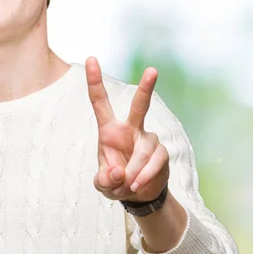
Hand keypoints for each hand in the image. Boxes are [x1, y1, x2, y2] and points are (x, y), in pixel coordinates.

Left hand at [86, 57, 169, 201]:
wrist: (138, 195)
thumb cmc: (116, 181)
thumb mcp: (103, 184)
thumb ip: (104, 180)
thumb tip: (119, 172)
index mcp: (110, 129)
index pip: (100, 102)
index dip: (94, 81)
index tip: (90, 58)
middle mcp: (131, 129)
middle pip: (140, 106)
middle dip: (147, 88)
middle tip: (153, 70)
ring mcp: (148, 139)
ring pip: (143, 152)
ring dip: (133, 173)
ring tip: (127, 186)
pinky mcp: (162, 153)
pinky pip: (154, 163)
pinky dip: (143, 177)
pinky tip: (137, 185)